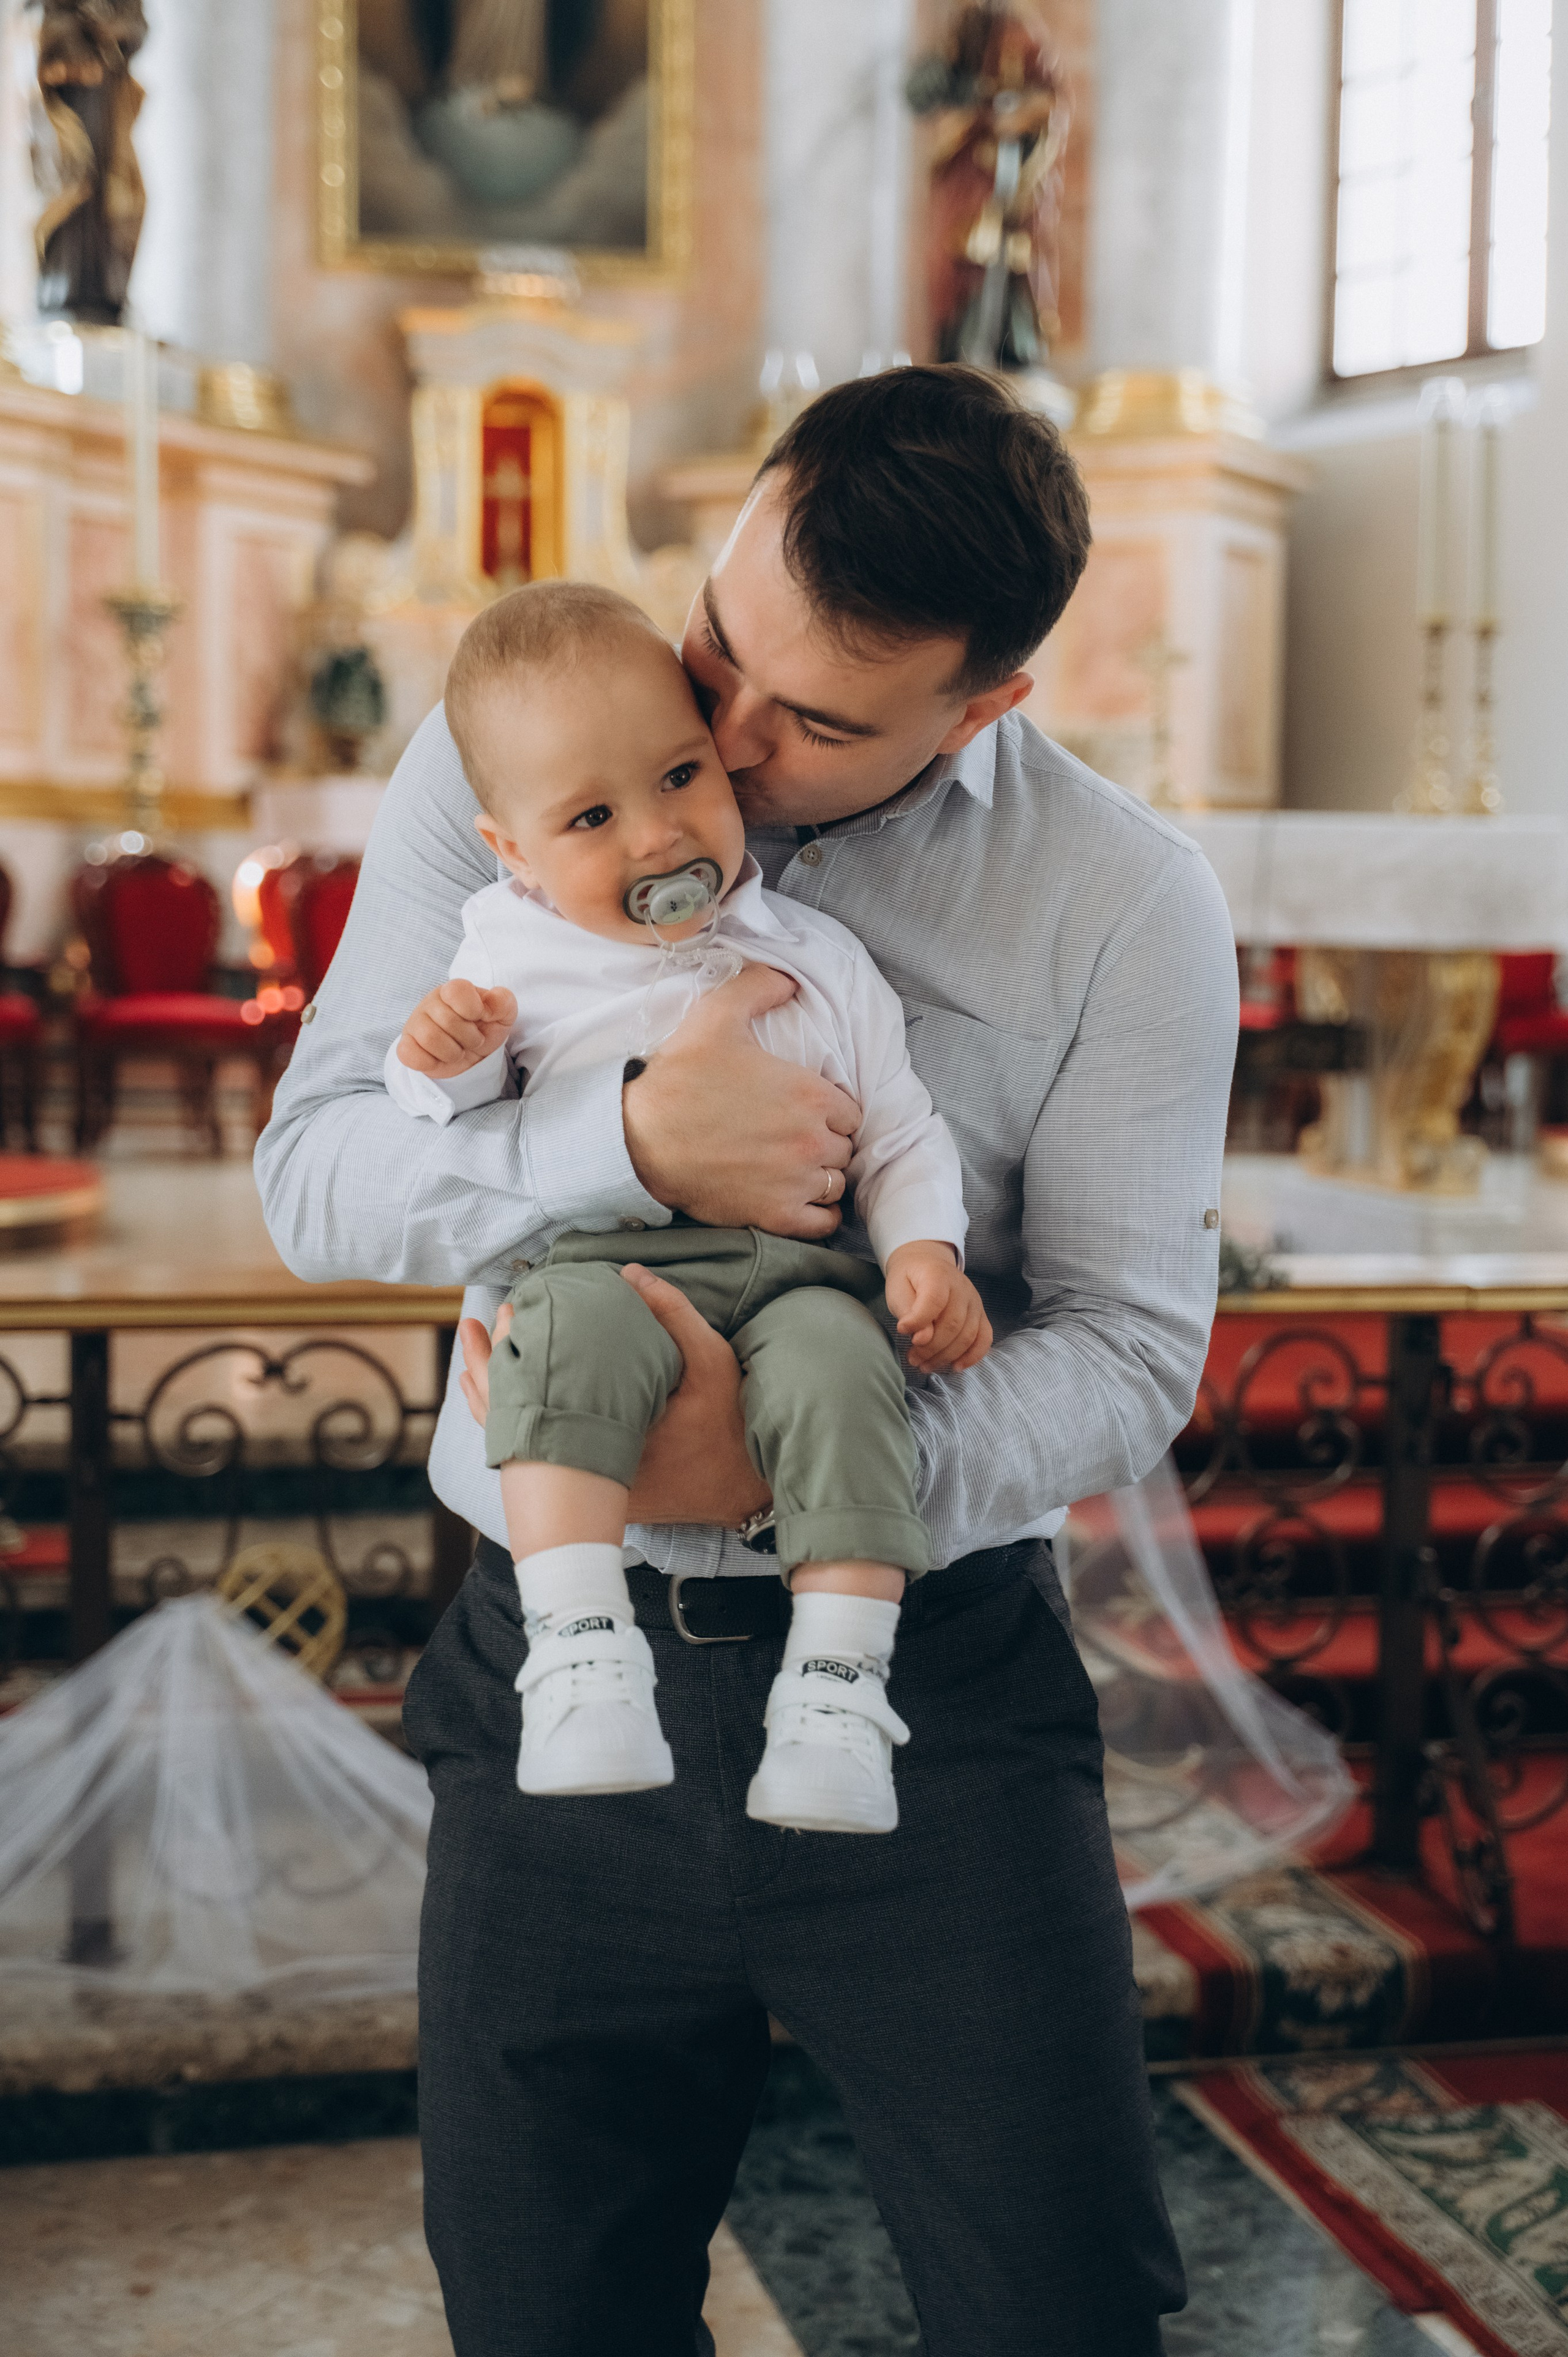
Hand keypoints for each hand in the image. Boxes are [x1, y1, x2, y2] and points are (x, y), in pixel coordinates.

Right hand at [397, 980, 516, 1076]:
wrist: (472, 1057)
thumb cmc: (484, 1029)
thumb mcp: (503, 1014)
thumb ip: (503, 1001)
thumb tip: (487, 1006)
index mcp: (452, 990)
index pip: (457, 990)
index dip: (473, 1009)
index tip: (479, 1017)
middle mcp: (430, 1003)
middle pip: (448, 1021)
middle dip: (470, 1038)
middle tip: (472, 1040)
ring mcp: (415, 1024)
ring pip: (430, 1038)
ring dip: (453, 1052)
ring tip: (458, 1050)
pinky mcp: (407, 1046)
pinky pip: (410, 1054)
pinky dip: (431, 1062)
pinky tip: (439, 1058)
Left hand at [458, 1274, 770, 1527]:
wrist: (741, 1489)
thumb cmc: (729, 1424)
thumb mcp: (712, 1362)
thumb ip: (675, 1314)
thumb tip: (631, 1274)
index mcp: (611, 1433)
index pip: (543, 1387)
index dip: (516, 1347)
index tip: (510, 1310)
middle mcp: (587, 1468)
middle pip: (517, 1415)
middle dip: (494, 1365)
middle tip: (485, 1322)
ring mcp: (584, 1484)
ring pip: (518, 1439)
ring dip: (493, 1394)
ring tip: (472, 1353)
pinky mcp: (587, 1489)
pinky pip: (532, 1456)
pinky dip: (513, 1420)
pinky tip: (498, 1394)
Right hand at [622, 965, 859, 1238]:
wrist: (640, 1140)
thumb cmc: (679, 1079)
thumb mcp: (715, 1017)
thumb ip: (758, 988)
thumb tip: (789, 979)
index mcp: (809, 1093)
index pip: (851, 1110)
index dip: (831, 1110)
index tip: (808, 1111)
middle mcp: (811, 1139)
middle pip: (845, 1147)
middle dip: (827, 1142)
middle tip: (797, 1138)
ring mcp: (796, 1181)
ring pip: (836, 1182)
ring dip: (822, 1176)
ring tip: (796, 1168)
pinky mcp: (776, 1215)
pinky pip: (823, 1222)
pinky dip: (818, 1213)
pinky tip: (799, 1199)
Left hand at [884, 1243, 992, 1374]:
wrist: (925, 1264)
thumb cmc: (909, 1280)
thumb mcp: (898, 1290)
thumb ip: (909, 1312)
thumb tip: (923, 1338)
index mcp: (939, 1275)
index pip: (934, 1301)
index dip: (919, 1320)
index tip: (902, 1330)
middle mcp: (962, 1287)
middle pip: (952, 1324)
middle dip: (930, 1348)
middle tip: (912, 1358)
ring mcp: (975, 1302)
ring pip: (967, 1335)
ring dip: (946, 1356)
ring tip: (925, 1365)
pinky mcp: (980, 1314)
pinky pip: (985, 1338)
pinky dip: (972, 1356)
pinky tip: (955, 1367)